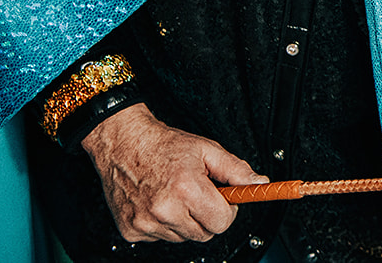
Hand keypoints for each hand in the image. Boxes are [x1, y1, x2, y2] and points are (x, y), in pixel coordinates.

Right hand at [79, 102, 268, 241]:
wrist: (123, 143)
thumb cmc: (163, 145)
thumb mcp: (206, 149)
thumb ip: (236, 170)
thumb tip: (258, 184)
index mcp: (186, 188)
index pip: (222, 222)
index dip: (227, 210)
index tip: (223, 199)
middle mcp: (164, 209)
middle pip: (204, 234)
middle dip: (207, 216)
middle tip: (198, 193)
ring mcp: (145, 223)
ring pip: (182, 238)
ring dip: (185, 221)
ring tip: (176, 195)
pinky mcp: (131, 231)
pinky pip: (160, 238)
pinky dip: (163, 224)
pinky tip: (158, 203)